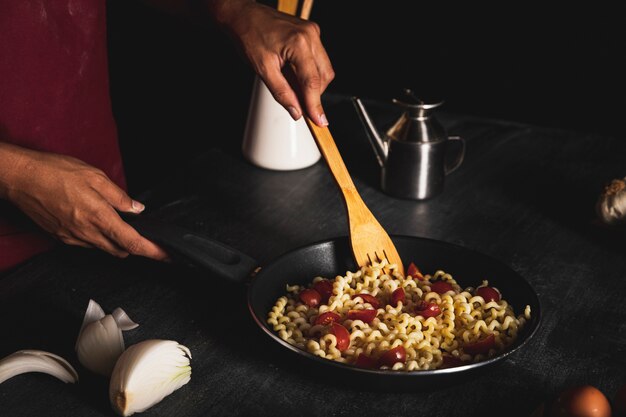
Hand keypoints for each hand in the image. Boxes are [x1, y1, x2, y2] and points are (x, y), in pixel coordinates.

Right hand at [0, 144, 167, 260]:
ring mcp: (73, 238)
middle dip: (136, 246)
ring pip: (105, 249)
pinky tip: (97, 222)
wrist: (19, 178)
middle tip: (146, 234)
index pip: (133, 242)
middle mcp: (86, 233)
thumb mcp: (95, 176)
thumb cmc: (55, 172)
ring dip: (117, 242)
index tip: (167, 255)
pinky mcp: (62, 238)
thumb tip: (137, 209)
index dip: (153, 251)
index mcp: (99, 217)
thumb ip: (119, 196)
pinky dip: (100, 238)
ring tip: (119, 223)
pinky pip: (89, 244)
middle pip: (121, 251)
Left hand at [211, 0, 334, 125]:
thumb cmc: (249, 36)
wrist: (243, 16)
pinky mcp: (311, 34)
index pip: (312, 81)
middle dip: (315, 94)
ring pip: (324, 69)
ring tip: (293, 87)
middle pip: (324, 76)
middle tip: (301, 107)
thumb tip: (296, 111)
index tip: (319, 121)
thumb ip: (282, 93)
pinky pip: (318, 60)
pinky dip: (310, 73)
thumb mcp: (262, 69)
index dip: (315, 104)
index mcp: (298, 43)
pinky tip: (295, 75)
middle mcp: (310, 35)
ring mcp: (313, 33)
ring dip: (313, 84)